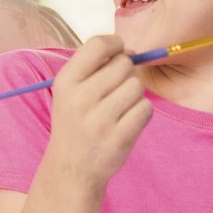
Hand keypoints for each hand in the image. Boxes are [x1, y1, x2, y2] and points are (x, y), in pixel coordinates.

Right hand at [38, 35, 150, 195]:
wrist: (72, 169)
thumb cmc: (75, 123)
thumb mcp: (69, 92)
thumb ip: (92, 67)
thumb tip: (127, 50)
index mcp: (66, 82)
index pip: (97, 44)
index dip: (115, 43)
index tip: (118, 51)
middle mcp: (81, 99)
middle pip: (123, 64)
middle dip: (126, 72)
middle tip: (116, 88)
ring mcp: (101, 120)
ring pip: (137, 86)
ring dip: (134, 94)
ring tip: (120, 107)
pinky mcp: (120, 137)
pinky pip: (146, 108)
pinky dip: (141, 112)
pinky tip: (127, 121)